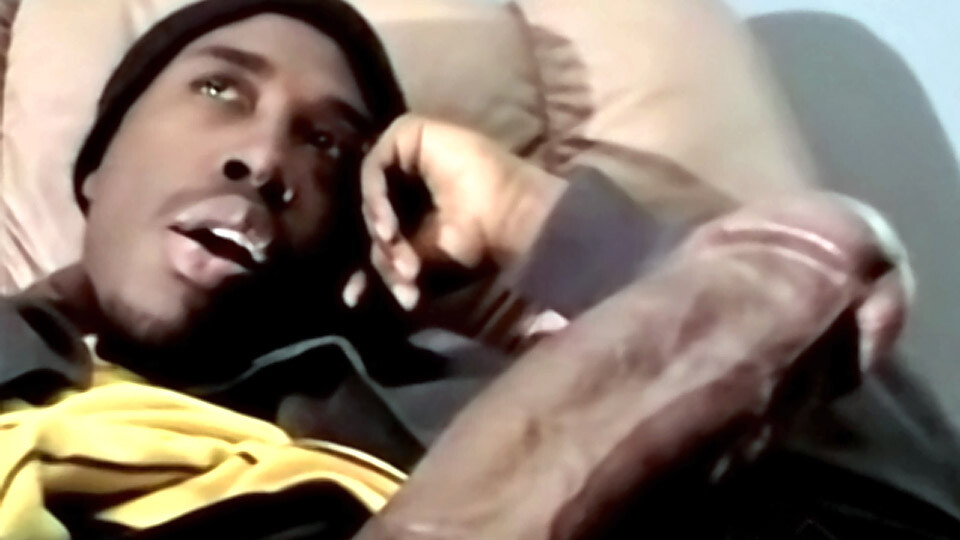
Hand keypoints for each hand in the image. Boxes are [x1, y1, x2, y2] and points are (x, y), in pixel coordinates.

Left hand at [343, 114, 565, 310]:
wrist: (508, 220)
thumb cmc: (474, 242)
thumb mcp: (418, 261)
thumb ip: (385, 266)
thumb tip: (349, 296)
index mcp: (410, 203)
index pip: (374, 229)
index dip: (361, 265)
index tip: (354, 298)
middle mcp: (405, 176)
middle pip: (369, 211)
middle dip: (378, 248)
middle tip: (402, 273)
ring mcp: (406, 152)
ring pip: (370, 191)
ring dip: (378, 225)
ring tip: (396, 248)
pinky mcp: (409, 132)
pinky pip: (374, 166)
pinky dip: (376, 199)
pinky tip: (390, 226)